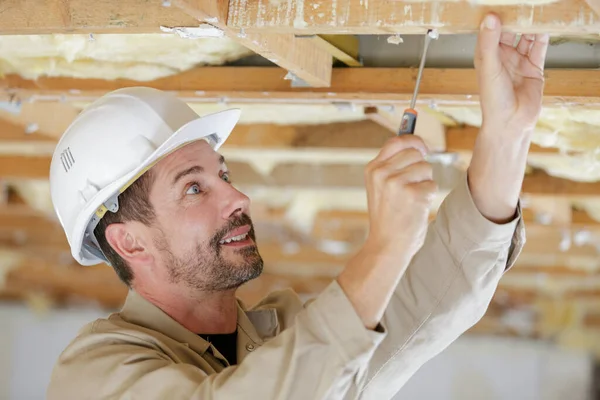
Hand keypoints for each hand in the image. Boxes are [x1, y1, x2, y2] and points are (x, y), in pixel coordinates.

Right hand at [363, 135, 436, 257]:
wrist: (386, 245)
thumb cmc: (388, 217)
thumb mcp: (380, 187)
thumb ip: (393, 166)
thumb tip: (418, 144)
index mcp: (373, 169)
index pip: (396, 141)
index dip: (413, 141)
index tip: (422, 149)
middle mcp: (382, 173)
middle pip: (415, 153)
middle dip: (420, 168)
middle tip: (411, 189)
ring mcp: (397, 184)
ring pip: (426, 169)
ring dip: (425, 184)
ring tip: (411, 201)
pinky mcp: (413, 195)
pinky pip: (432, 186)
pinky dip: (429, 198)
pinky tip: (416, 210)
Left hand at [474, 13, 548, 133]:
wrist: (510, 123)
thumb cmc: (493, 100)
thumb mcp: (489, 67)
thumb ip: (490, 42)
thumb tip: (490, 18)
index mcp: (486, 56)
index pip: (491, 30)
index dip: (496, 17)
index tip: (501, 4)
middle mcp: (502, 57)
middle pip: (510, 31)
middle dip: (516, 18)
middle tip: (522, 5)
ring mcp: (518, 62)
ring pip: (526, 37)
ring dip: (530, 26)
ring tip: (534, 12)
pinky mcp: (534, 68)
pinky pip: (539, 48)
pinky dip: (543, 37)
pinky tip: (545, 26)